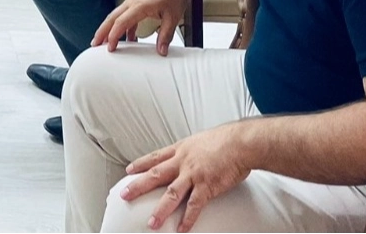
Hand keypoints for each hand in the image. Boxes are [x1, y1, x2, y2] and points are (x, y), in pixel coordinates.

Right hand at [93, 0, 189, 53]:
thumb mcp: (173, 16)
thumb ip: (166, 35)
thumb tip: (161, 50)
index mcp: (140, 5)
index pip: (121, 22)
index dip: (114, 36)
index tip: (110, 48)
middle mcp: (132, 1)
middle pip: (112, 18)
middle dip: (102, 31)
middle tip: (94, 44)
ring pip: (116, 15)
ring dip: (109, 27)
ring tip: (106, 40)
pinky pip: (125, 13)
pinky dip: (123, 24)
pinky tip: (128, 35)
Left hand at [120, 124, 251, 232]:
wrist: (240, 143)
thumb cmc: (226, 140)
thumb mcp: (201, 140)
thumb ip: (193, 150)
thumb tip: (193, 154)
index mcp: (181, 149)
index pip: (155, 157)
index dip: (141, 164)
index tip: (129, 170)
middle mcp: (183, 162)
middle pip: (155, 175)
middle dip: (138, 186)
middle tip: (124, 194)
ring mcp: (193, 175)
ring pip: (171, 194)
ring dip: (161, 210)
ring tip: (152, 223)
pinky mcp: (207, 186)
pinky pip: (194, 206)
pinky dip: (188, 218)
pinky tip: (182, 229)